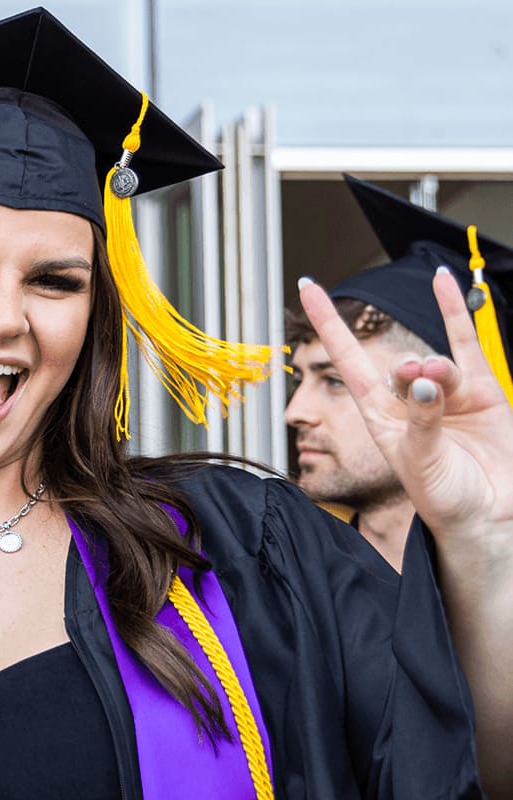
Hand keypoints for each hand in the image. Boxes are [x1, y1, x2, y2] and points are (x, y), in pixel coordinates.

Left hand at [298, 268, 512, 542]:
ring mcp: (446, 394)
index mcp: (381, 419)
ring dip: (436, 369)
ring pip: (434, 363)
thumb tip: (426, 381)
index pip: (348, 362)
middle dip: (404, 369)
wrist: (490, 517)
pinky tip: (443, 282)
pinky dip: (454, 310)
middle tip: (416, 378)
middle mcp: (409, 402)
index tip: (308, 289)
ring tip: (440, 383)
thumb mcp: (422, 463)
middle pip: (396, 366)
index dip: (328, 325)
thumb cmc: (446, 500)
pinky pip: (465, 343)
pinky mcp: (481, 391)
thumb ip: (423, 420)